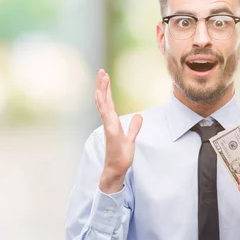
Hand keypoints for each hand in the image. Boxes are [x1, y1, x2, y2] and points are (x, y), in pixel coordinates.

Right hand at [94, 69, 142, 192]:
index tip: (105, 77)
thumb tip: (138, 116)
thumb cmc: (121, 156)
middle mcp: (108, 122)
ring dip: (102, 91)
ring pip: (103, 105)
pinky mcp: (111, 132)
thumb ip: (134, 127)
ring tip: (102, 77)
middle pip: (103, 100)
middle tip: (101, 70)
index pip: (108, 102)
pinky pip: (106, 116)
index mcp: (112, 122)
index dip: (106, 90)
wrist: (117, 169)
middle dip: (102, 85)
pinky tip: (100, 95)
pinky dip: (102, 105)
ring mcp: (108, 126)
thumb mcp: (131, 139)